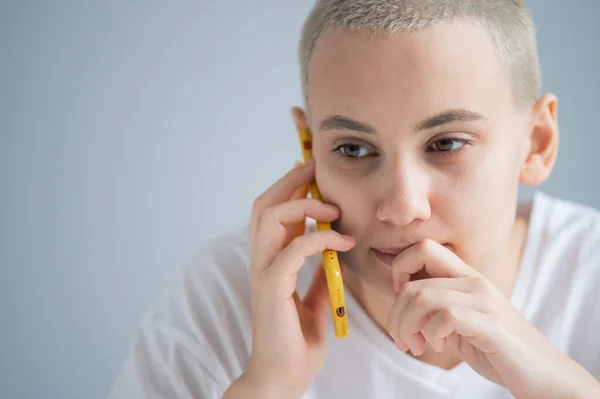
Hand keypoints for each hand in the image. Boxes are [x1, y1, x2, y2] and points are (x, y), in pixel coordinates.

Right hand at [232, 152, 355, 397]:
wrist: (283, 377)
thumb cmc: (297, 341)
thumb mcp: (315, 298)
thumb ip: (320, 273)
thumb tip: (336, 251)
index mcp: (270, 260)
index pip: (272, 211)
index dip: (289, 186)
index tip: (313, 170)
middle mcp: (260, 260)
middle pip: (264, 204)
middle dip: (290, 180)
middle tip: (316, 168)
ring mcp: (262, 272)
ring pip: (269, 217)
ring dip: (303, 203)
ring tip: (333, 207)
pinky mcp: (271, 287)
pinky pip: (294, 249)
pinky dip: (321, 238)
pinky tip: (344, 241)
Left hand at [387, 239, 598, 398]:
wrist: (542, 374)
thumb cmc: (497, 348)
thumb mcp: (460, 320)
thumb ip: (436, 305)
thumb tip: (401, 299)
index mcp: (466, 276)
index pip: (422, 248)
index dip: (399, 270)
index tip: (401, 301)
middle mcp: (475, 282)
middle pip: (412, 282)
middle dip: (396, 315)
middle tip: (403, 339)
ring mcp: (484, 302)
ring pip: (422, 298)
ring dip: (408, 327)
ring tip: (417, 347)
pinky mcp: (491, 325)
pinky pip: (445, 316)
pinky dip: (431, 335)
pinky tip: (439, 347)